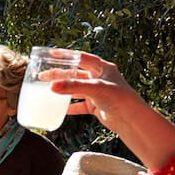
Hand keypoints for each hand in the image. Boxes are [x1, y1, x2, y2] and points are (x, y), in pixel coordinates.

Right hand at [54, 51, 174, 169]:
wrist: (131, 119)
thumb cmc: (119, 98)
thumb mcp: (95, 88)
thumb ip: (73, 86)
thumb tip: (52, 86)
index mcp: (103, 68)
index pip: (81, 57)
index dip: (66, 55)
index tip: (50, 55)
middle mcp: (100, 78)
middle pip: (75, 73)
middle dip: (59, 74)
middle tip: (43, 76)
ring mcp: (98, 92)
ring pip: (76, 88)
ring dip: (63, 89)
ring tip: (48, 89)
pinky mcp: (96, 106)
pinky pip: (79, 105)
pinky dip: (70, 106)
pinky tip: (59, 108)